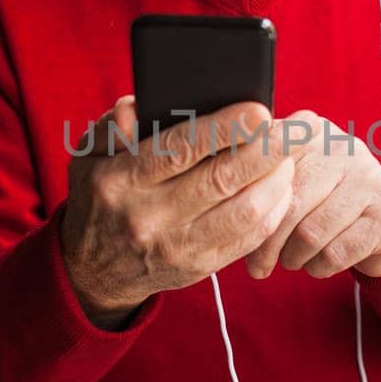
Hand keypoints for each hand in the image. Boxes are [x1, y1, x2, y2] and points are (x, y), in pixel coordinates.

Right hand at [60, 96, 294, 324]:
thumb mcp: (88, 156)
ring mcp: (175, 247)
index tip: (259, 110)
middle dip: (264, 152)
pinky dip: (272, 211)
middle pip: (220, 180)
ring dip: (275, 182)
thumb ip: (110, 127)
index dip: (224, 129)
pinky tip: (281, 189)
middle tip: (291, 131)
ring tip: (288, 157)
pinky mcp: (198, 267)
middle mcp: (148, 216)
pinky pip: (247, 240)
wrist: (95, 271)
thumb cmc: (101, 196)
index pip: (179, 150)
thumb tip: (135, 113)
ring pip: (243, 213)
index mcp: (120, 180)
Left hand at [243, 110, 380, 280]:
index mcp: (310, 130)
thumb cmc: (322, 201)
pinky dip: (319, 267)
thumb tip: (214, 201)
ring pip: (311, 233)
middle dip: (267, 243)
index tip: (236, 230)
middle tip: (257, 265)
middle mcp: (343, 147)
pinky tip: (318, 263)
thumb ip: (258, 178)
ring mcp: (369, 179)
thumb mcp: (292, 178)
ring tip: (292, 260)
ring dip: (294, 258)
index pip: (268, 167)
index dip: (250, 204)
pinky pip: (336, 253)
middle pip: (288, 204)